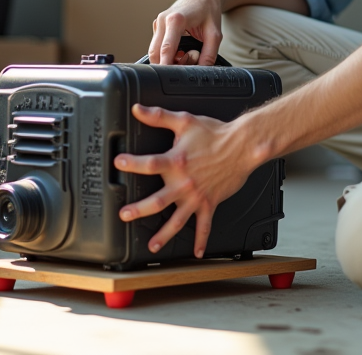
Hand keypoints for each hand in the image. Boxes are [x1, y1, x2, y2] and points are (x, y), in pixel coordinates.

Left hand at [113, 104, 255, 257]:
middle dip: (139, 210)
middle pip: (158, 201)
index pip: (149, 164)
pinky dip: (201, 240)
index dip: (132, 163)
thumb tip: (138, 109)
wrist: (242, 146)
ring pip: (178, 219)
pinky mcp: (209, 203)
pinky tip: (196, 251)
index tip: (118, 163)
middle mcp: (184, 182)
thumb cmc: (215, 133)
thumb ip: (158, 116)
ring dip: (164, 234)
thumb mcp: (185, 121)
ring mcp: (197, 196)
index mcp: (176, 161)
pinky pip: (205, 225)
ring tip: (152, 244)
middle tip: (125, 215)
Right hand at [149, 0, 223, 65]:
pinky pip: (156, 46)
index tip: (174, 76)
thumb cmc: (209, 11)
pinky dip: (166, 53)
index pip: (166, 50)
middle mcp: (163, 20)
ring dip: (167, 59)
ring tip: (187, 54)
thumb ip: (209, 54)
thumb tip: (200, 71)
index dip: (167, 66)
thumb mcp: (215, 34)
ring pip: (154, 51)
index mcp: (176, 20)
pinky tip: (181, 50)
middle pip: (155, 53)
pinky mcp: (158, 25)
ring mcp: (158, 22)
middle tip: (189, 61)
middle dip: (169, 64)